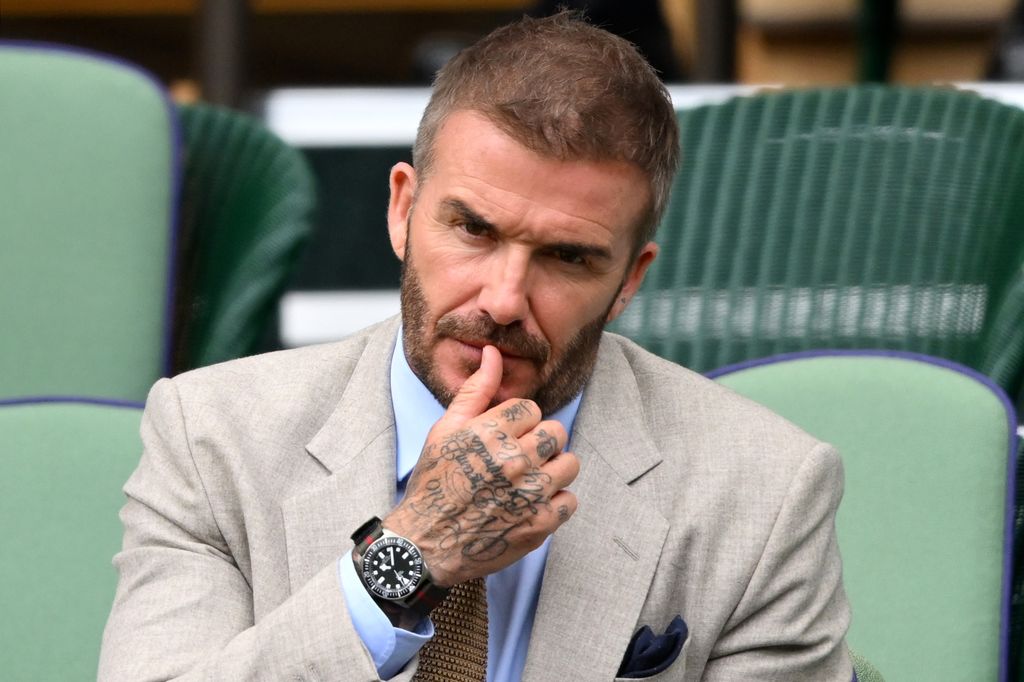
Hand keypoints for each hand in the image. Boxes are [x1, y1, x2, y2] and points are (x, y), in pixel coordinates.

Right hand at [384, 345, 579, 586]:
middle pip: (556, 431)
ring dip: (553, 469)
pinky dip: (556, 502)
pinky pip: (570, 499)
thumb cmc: (435, 482)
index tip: (505, 437)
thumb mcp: (445, 430)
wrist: (427, 542)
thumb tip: (494, 352)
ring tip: (530, 479)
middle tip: (520, 457)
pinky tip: (533, 504)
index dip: (518, 422)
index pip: (531, 409)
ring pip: (570, 462)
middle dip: (540, 441)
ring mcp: (530, 494)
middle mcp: (514, 461)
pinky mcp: (540, 524)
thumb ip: (476, 390)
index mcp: (490, 433)